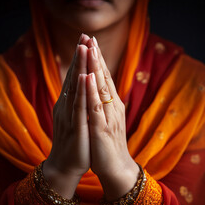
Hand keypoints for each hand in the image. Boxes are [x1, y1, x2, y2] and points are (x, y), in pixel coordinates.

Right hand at [43, 34, 90, 198]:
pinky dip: (81, 91)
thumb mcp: (74, 118)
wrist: (65, 166)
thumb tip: (79, 86)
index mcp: (68, 104)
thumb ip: (75, 102)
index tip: (85, 40)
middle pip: (73, 77)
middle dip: (79, 56)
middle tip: (83, 35)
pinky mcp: (76, 128)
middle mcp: (66, 106)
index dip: (79, 59)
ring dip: (79, 67)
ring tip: (83, 48)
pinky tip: (84, 78)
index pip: (74, 77)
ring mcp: (70, 116)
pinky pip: (79, 107)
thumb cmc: (72, 141)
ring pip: (75, 88)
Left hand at [85, 38, 138, 200]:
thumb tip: (96, 89)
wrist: (116, 167)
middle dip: (96, 56)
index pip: (103, 77)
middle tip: (90, 37)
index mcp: (111, 104)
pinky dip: (92, 92)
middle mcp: (112, 107)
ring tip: (90, 49)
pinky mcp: (102, 129)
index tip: (90, 42)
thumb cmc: (108, 143)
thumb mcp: (105, 119)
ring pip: (101, 88)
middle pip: (104, 78)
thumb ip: (102, 104)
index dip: (97, 59)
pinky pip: (96, 107)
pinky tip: (88, 78)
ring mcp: (108, 116)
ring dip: (95, 68)